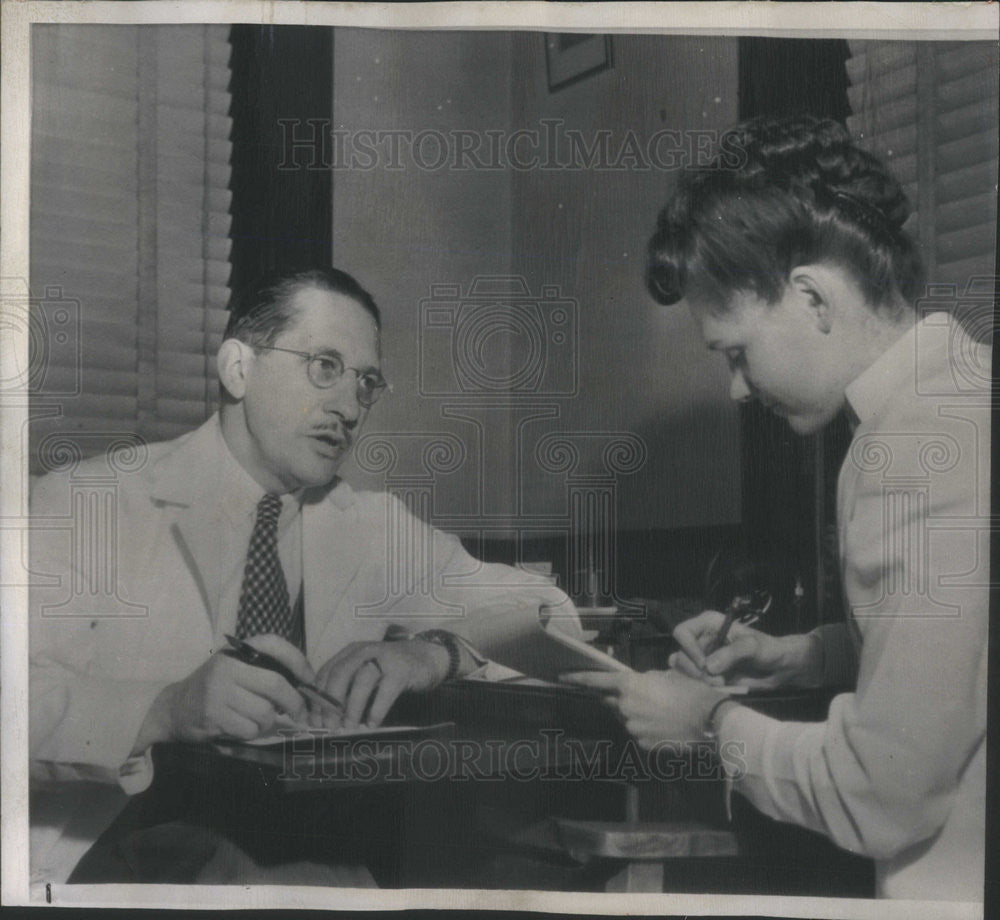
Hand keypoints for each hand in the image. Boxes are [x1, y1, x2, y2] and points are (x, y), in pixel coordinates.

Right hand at [134, 635, 313, 750]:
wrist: (176, 707)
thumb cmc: (219, 687)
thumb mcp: (239, 669)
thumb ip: (267, 671)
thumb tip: (306, 686)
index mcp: (238, 650)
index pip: (275, 644)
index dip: (298, 662)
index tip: (310, 680)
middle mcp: (228, 666)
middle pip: (276, 684)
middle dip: (294, 702)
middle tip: (300, 714)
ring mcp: (219, 690)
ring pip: (265, 712)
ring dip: (268, 721)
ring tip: (256, 718)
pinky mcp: (213, 715)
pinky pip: (250, 729)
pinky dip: (252, 732)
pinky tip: (240, 726)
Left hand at [311, 639, 450, 729]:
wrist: (427, 657)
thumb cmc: (390, 671)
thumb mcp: (365, 673)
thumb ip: (347, 688)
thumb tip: (325, 717)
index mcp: (350, 652)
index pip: (326, 672)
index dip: (317, 698)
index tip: (314, 722)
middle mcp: (364, 651)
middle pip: (339, 674)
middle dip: (331, 704)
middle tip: (330, 727)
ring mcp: (384, 659)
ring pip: (361, 681)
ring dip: (352, 708)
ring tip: (350, 728)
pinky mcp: (402, 670)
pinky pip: (385, 692)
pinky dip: (376, 710)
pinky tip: (373, 724)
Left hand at [560, 669, 725, 748]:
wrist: (709, 720)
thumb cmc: (690, 691)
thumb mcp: (667, 675)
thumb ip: (645, 680)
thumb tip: (640, 685)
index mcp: (629, 685)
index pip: (596, 680)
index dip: (577, 677)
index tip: (562, 676)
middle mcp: (625, 707)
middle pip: (613, 700)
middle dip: (621, 697)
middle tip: (643, 696)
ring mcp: (633, 728)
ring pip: (627, 717)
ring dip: (637, 713)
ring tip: (662, 711)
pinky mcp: (643, 744)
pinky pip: (639, 732)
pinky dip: (647, 728)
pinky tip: (665, 725)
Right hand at [670, 610, 821, 689]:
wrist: (779, 669)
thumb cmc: (768, 649)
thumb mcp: (753, 647)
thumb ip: (732, 653)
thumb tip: (708, 667)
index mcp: (708, 624)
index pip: (682, 633)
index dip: (689, 649)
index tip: (705, 664)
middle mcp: (701, 640)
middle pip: (680, 655)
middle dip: (696, 671)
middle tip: (718, 680)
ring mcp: (702, 658)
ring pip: (683, 671)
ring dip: (699, 681)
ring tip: (721, 684)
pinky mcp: (707, 675)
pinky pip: (692, 682)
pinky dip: (700, 687)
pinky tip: (716, 689)